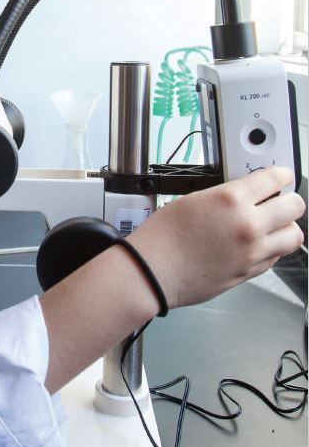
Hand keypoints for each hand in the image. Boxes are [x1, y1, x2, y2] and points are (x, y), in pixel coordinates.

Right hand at [127, 166, 304, 310]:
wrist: (152, 271)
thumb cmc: (162, 238)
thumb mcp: (192, 200)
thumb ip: (225, 197)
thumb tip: (246, 196)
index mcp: (231, 199)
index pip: (275, 179)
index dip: (281, 175)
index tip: (281, 176)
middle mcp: (248, 224)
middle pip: (295, 206)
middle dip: (289, 200)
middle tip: (280, 200)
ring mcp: (252, 251)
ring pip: (293, 235)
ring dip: (286, 227)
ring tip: (274, 225)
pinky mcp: (250, 271)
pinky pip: (275, 257)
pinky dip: (271, 249)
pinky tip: (256, 245)